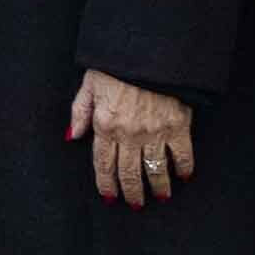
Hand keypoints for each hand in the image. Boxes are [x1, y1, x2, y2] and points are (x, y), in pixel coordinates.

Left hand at [71, 67, 198, 205]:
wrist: (150, 49)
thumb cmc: (117, 64)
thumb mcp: (89, 84)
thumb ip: (79, 112)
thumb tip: (71, 136)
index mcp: (105, 125)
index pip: (103, 164)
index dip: (106, 184)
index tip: (110, 197)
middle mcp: (129, 134)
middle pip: (129, 173)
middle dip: (131, 192)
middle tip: (134, 204)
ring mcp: (155, 132)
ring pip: (155, 169)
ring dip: (157, 187)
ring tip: (159, 197)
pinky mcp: (179, 125)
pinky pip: (182, 154)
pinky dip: (184, 167)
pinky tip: (182, 176)